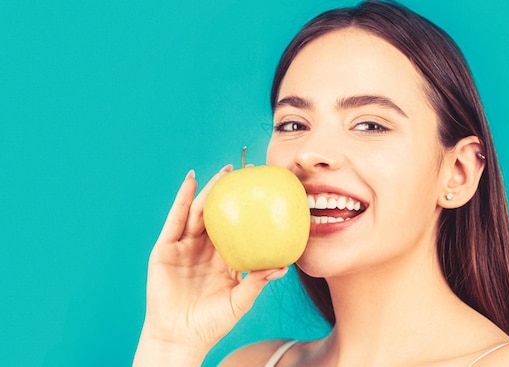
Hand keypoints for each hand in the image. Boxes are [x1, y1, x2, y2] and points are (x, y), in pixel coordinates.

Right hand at [133, 166, 287, 365]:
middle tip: (245, 172)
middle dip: (229, 193)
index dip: (246, 209)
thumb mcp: (240, 299)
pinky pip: (175, 219)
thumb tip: (284, 266)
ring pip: (198, 212)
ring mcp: (183, 247)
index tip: (260, 191)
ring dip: (209, 189)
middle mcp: (203, 249)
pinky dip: (183, 198)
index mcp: (222, 259)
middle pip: (217, 214)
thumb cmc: (211, 323)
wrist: (181, 337)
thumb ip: (257, 281)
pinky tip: (191, 181)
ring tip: (224, 172)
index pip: (236, 227)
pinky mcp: (165, 248)